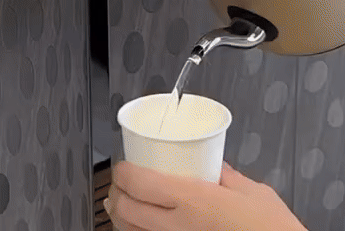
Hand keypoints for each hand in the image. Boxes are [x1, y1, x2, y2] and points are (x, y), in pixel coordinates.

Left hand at [104, 160, 306, 230]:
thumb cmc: (273, 230)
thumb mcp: (252, 192)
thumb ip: (225, 175)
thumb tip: (210, 163)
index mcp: (193, 200)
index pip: (138, 182)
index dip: (122, 171)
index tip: (123, 164)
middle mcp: (178, 226)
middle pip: (126, 209)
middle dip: (115, 192)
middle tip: (119, 181)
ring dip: (119, 216)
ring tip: (120, 203)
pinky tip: (138, 227)